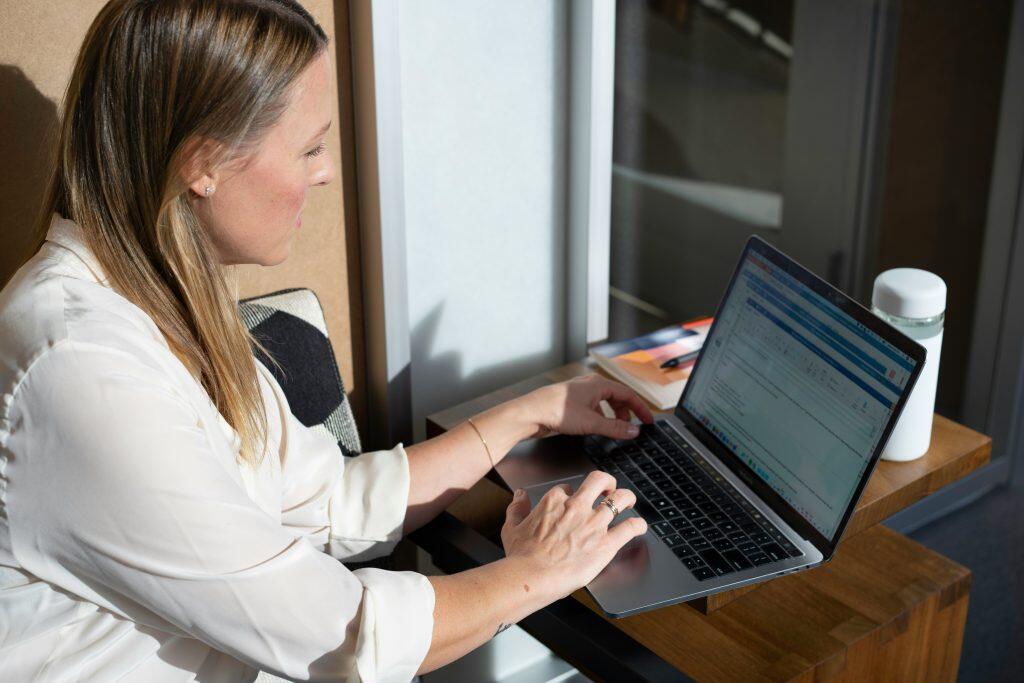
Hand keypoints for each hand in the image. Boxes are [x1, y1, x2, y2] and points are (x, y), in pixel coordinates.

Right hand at [500, 471, 647, 599]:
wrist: (532, 576)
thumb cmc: (521, 556)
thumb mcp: (512, 527)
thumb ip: (516, 508)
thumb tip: (519, 496)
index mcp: (555, 502)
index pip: (568, 488)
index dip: (573, 494)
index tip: (574, 501)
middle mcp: (577, 508)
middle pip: (599, 481)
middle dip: (607, 482)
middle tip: (609, 488)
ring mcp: (594, 524)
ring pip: (620, 499)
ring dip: (627, 498)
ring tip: (629, 500)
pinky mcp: (606, 543)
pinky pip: (630, 527)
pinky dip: (638, 525)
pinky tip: (640, 526)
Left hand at [521, 374, 654, 439]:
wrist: (530, 413)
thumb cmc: (556, 412)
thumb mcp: (591, 423)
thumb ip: (614, 428)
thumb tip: (633, 431)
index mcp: (598, 384)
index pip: (627, 394)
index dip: (640, 408)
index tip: (648, 420)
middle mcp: (590, 385)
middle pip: (616, 397)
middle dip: (626, 413)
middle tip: (631, 428)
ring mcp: (579, 392)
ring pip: (604, 402)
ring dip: (612, 416)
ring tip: (615, 429)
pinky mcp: (571, 401)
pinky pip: (593, 407)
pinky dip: (600, 417)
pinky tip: (596, 427)